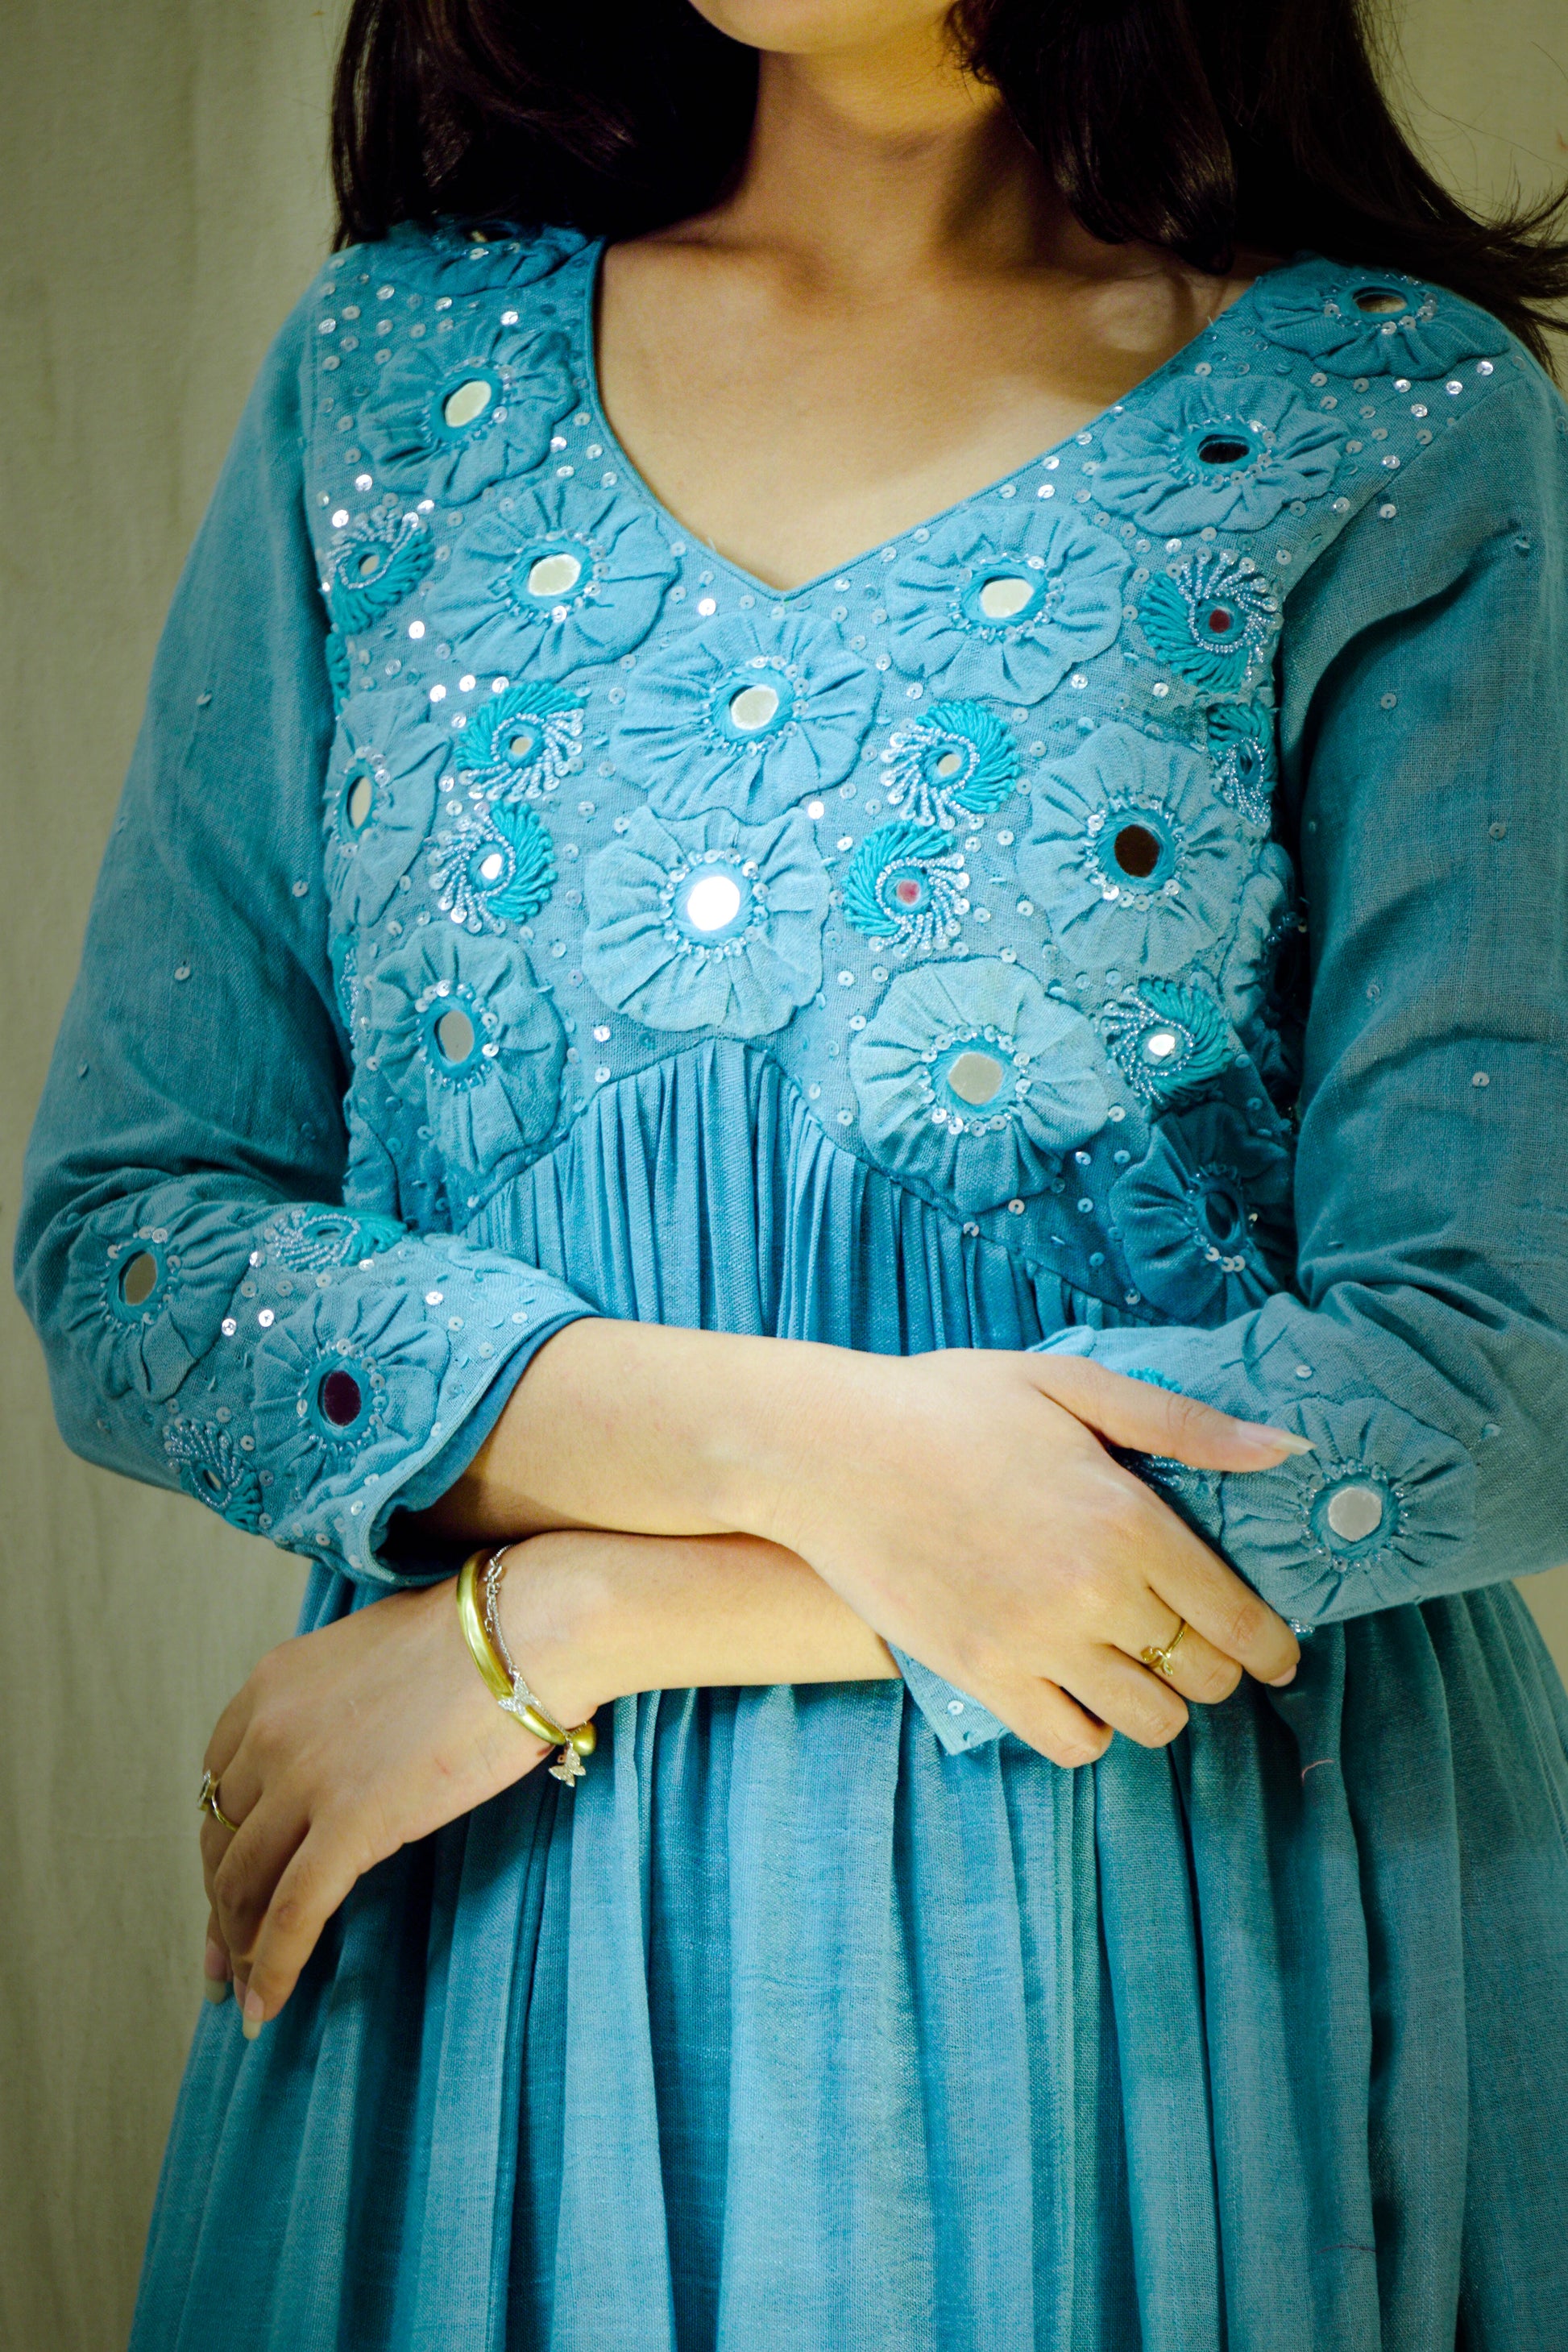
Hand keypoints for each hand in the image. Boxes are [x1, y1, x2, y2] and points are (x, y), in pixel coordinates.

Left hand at [198, 1572, 561, 2035]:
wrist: (521, 1634)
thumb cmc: (475, 1641)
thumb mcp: (370, 1655)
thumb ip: (336, 1704)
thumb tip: (349, 1749)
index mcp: (270, 1684)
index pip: (218, 1782)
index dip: (217, 1843)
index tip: (223, 1884)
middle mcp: (269, 1731)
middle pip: (221, 1839)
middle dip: (218, 1907)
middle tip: (220, 1958)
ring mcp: (305, 1779)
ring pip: (246, 1884)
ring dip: (239, 1947)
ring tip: (244, 1992)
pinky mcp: (349, 1824)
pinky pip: (293, 1913)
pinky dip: (273, 1968)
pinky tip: (268, 2007)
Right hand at [746, 1347, 1303, 1766]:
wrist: (824, 1447)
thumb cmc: (948, 1403)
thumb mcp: (1070, 1385)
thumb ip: (1183, 1424)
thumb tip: (1287, 1450)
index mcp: (1127, 1518)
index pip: (1239, 1617)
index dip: (1274, 1646)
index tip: (1278, 1655)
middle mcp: (1092, 1591)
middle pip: (1203, 1675)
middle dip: (1216, 1667)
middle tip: (1195, 1644)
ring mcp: (1035, 1642)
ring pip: (1148, 1720)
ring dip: (1155, 1699)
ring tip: (1133, 1664)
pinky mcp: (981, 1676)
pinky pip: (1072, 1742)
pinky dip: (1089, 1728)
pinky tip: (1076, 1687)